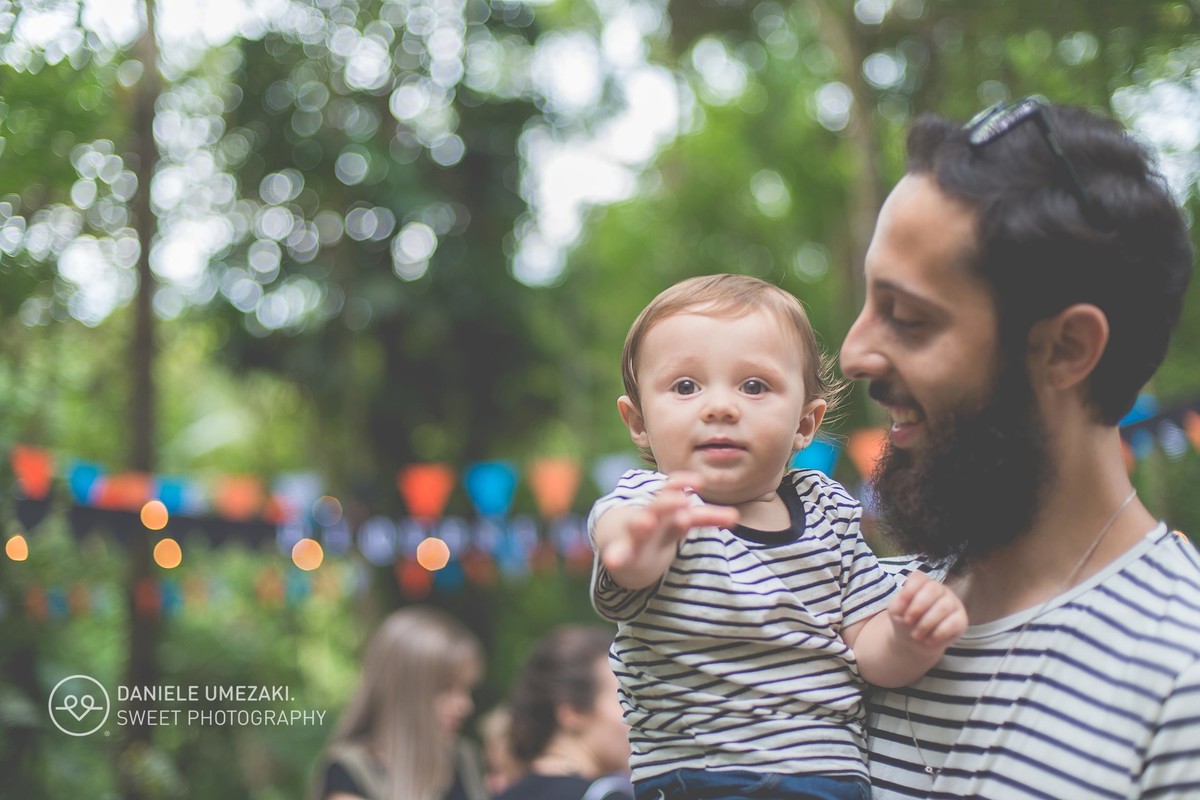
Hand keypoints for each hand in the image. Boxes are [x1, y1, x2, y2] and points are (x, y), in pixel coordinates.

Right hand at [600, 472, 739, 572]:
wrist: (621, 543)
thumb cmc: (658, 529)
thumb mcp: (679, 520)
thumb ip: (705, 518)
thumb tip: (735, 517)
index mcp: (663, 506)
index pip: (673, 490)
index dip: (682, 484)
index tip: (698, 481)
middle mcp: (650, 515)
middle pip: (659, 507)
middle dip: (668, 503)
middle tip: (681, 500)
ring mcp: (636, 533)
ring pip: (639, 526)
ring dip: (642, 523)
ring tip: (645, 523)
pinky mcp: (625, 552)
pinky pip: (620, 554)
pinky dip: (616, 556)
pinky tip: (613, 561)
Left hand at [888, 570, 967, 647]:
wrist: (915, 642)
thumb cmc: (906, 620)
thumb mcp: (896, 612)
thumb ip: (897, 604)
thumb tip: (903, 604)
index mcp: (922, 584)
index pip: (919, 577)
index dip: (909, 590)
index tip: (900, 607)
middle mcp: (940, 590)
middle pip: (933, 588)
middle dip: (918, 607)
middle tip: (908, 622)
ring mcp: (953, 603)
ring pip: (944, 606)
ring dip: (926, 623)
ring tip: (916, 635)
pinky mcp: (961, 619)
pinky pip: (954, 622)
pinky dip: (939, 633)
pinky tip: (929, 639)